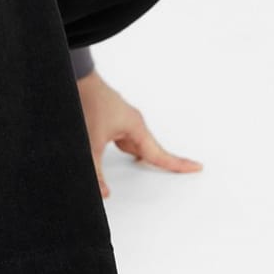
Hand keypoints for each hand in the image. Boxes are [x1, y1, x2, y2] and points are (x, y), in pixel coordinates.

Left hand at [76, 70, 201, 198]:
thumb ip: (97, 171)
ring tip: (143, 168)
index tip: (196, 167)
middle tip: (182, 169)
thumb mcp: (92, 144)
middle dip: (161, 162)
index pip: (160, 154)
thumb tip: (104, 193)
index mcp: (136, 128)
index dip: (178, 164)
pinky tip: (117, 153)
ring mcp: (123, 121)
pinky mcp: (112, 120)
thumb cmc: (88, 102)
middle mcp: (133, 124)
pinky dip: (126, 149)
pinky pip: (125, 140)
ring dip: (140, 156)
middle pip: (151, 150)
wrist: (77, 81)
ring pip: (136, 145)